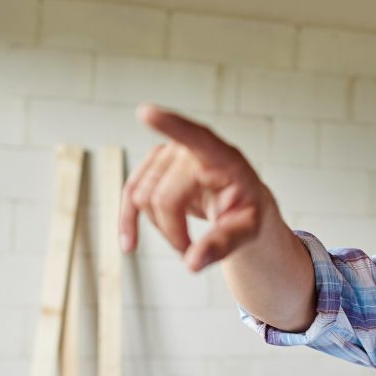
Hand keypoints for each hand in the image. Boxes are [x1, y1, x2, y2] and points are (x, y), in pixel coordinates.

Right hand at [120, 104, 267, 271]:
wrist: (238, 202)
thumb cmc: (247, 211)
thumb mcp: (248, 231)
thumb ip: (223, 245)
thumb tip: (192, 263)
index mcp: (224, 158)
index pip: (196, 138)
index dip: (170, 126)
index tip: (146, 113)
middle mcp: (193, 149)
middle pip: (163, 197)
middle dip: (174, 233)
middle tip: (194, 252)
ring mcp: (170, 154)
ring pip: (143, 198)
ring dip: (161, 229)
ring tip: (185, 241)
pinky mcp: (154, 165)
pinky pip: (130, 193)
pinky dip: (127, 220)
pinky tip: (129, 244)